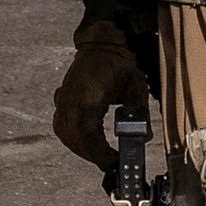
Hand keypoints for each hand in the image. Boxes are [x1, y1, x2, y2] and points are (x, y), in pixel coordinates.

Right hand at [51, 34, 148, 169]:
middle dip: (92, 155)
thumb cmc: (118, 62)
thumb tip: (144, 137)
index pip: (88, 137)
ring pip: (66, 134)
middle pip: (75, 139)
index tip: (115, 163)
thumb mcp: (136, 86)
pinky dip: (73, 137)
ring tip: (100, 155)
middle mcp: (70, 102)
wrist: (101, 43)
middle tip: (111, 163)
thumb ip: (139, 113)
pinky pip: (62, 125)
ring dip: (82, 148)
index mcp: (86, 99)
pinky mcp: (62, 99)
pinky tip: (86, 141)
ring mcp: (63, 100)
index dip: (100, 154)